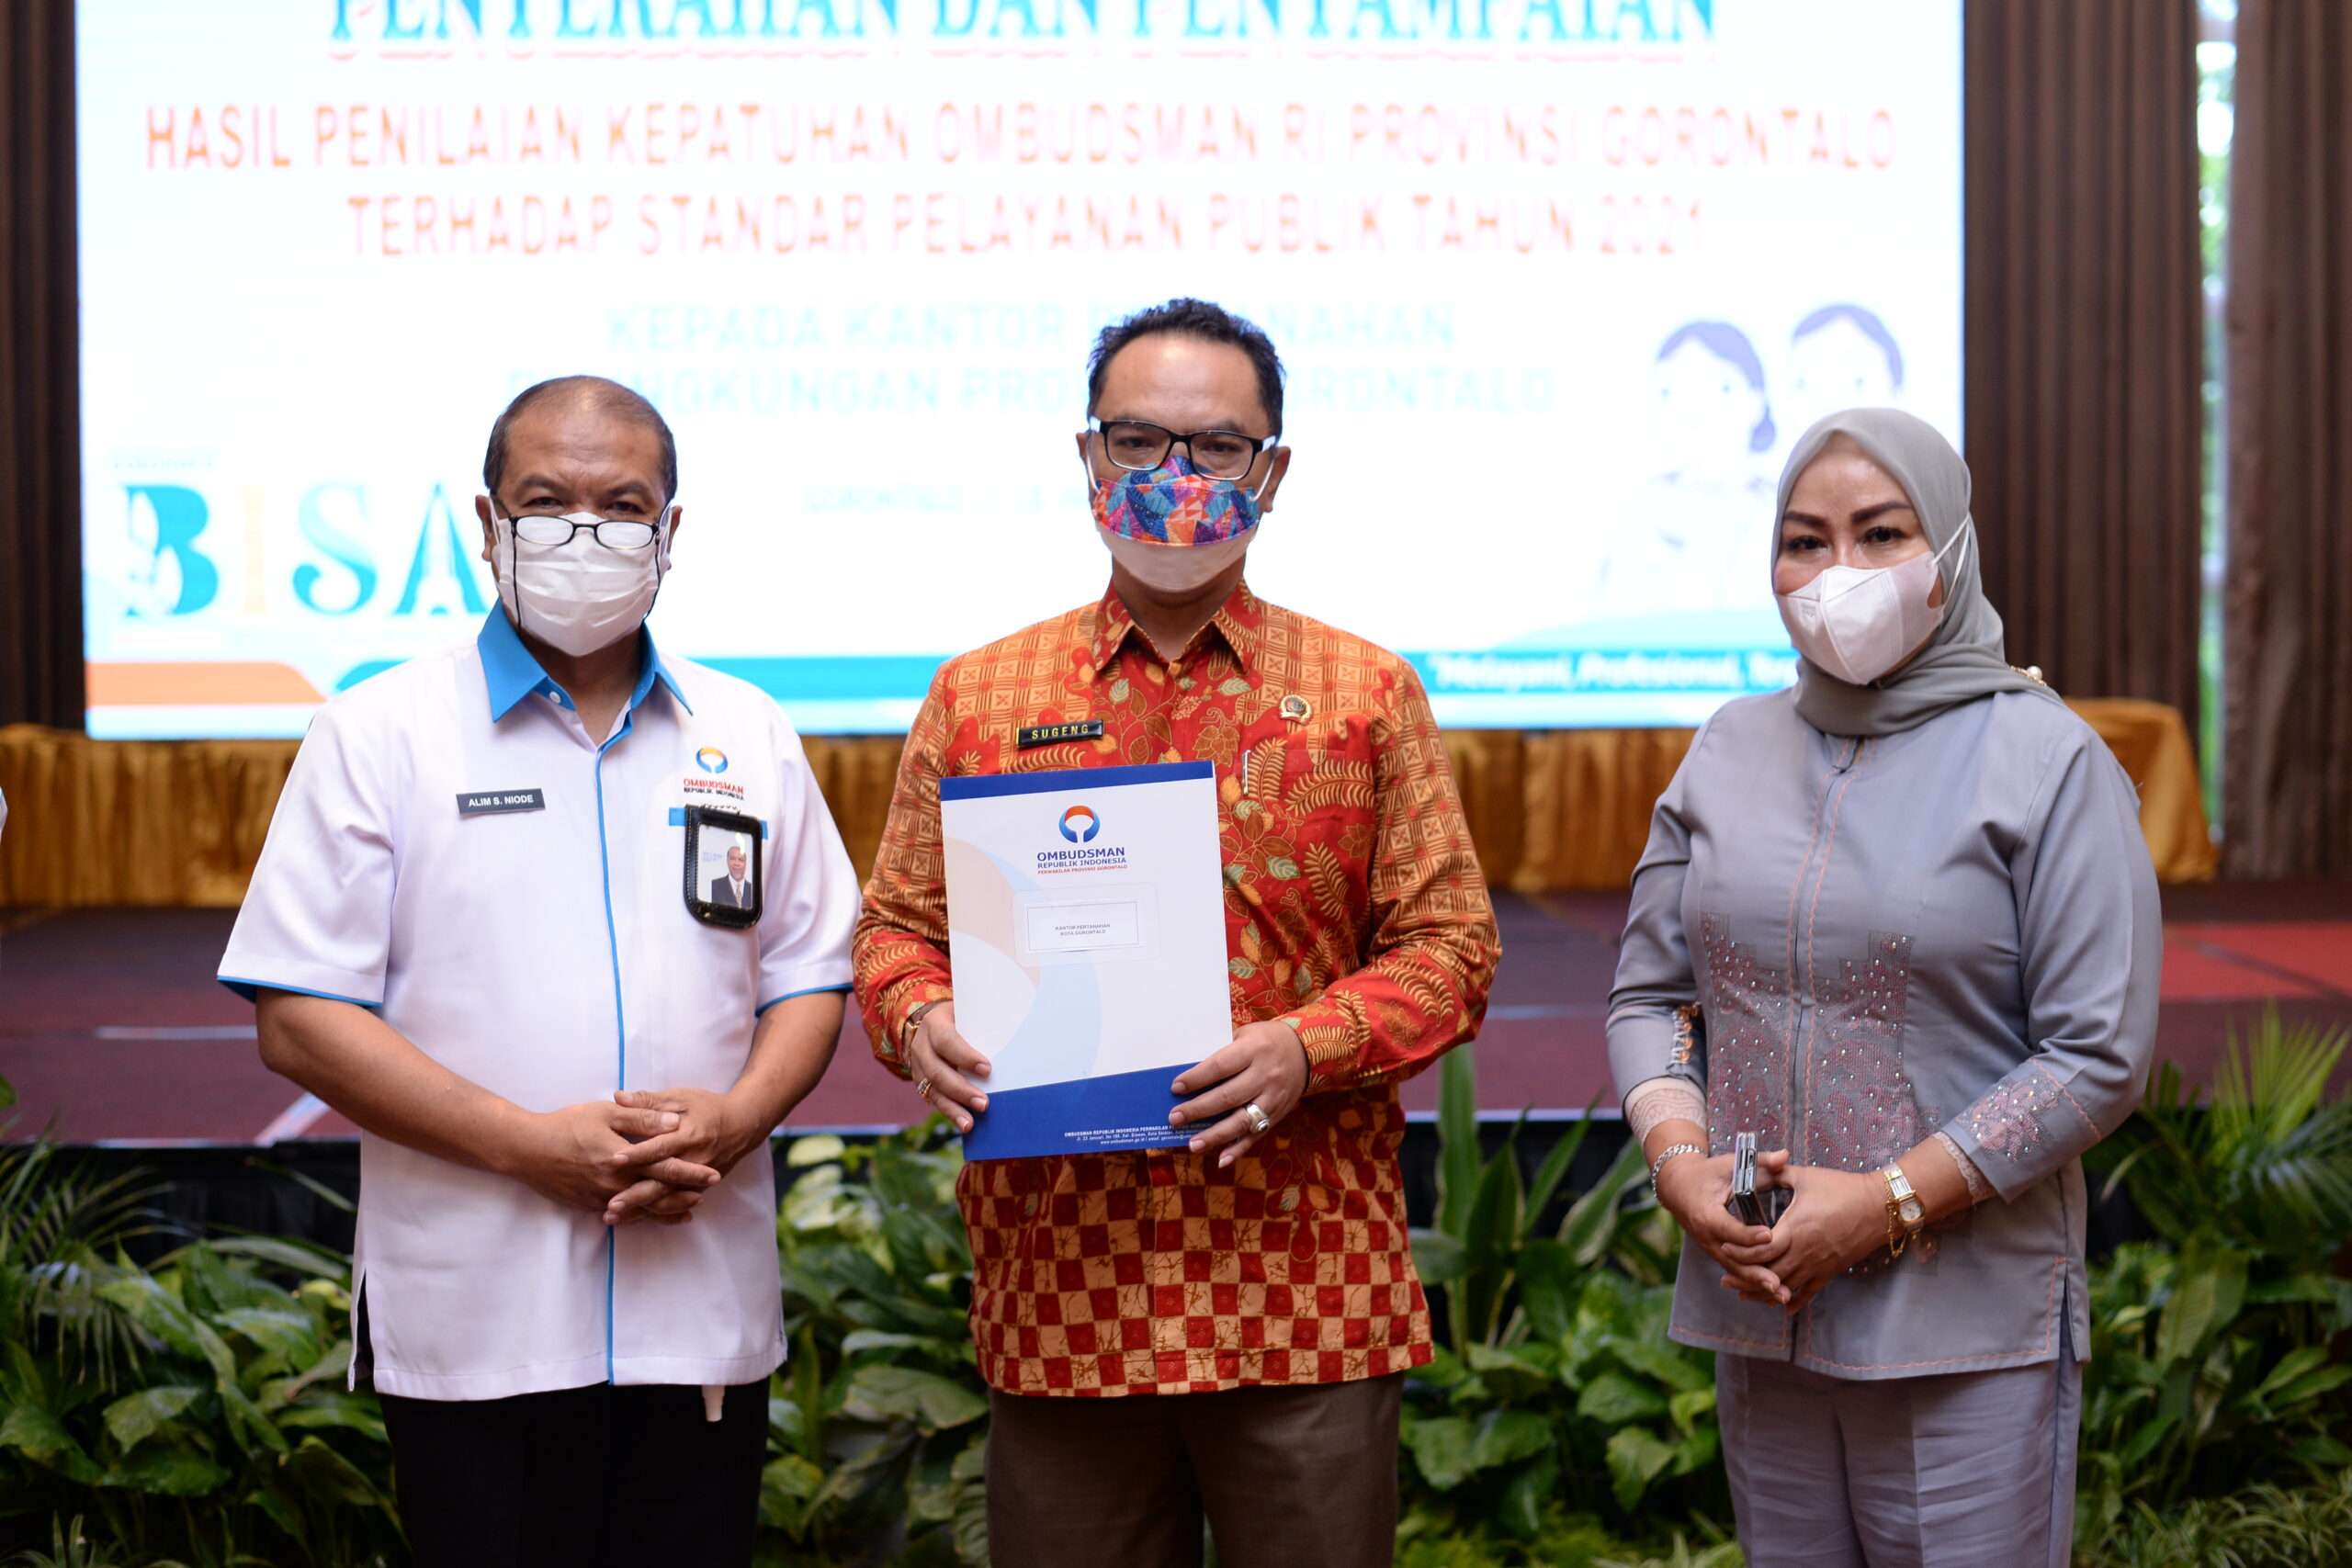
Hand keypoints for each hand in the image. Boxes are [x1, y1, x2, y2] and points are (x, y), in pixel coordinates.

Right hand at [505, 1101, 719, 1220]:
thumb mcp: (605, 1114)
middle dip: (686, 1194)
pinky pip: (622, 1214)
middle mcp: (615, 1184)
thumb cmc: (566, 1125)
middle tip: (709, 1192)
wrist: (527, 1150)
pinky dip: (641, 1215)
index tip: (713, 1173)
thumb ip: (642, 1117)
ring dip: (667, 1210)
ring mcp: (602, 1198)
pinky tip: (650, 1215)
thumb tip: (675, 1121)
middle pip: (658, 1194)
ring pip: (642, 1209)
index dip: (691, 1172)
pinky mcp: (589, 1205)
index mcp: (623, 1159)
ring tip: (689, 1210)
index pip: (665, 1168)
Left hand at [602, 1087, 758, 1226]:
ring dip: (640, 1209)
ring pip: (666, 1198)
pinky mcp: (699, 1187)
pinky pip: (675, 1204)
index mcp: (688, 1134)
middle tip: (611, 1205)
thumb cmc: (708, 1108)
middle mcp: (694, 1160)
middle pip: (662, 1181)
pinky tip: (634, 1220)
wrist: (743, 1126)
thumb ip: (648, 1101)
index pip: (660, 1147)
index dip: (638, 1153)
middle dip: (636, 1195)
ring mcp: (698, 1178)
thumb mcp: (681, 1098)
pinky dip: (653, 1214)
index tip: (614, 1160)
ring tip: (614, 1217)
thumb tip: (617, 1096)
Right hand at [906, 1002, 988, 1134]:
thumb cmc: (960, 1017)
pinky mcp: (922, 1083)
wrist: (928, 1023)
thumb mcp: (967, 1012)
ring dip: (953, 1109)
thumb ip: (983, 1024)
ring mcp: (918, 1067)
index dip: (965, 1057)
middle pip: (938, 1072)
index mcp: (934, 1024)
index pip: (947, 1041)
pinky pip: (934, 1100)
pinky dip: (950, 1113)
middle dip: (961, 1090)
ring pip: (933, 1091)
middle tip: (984, 1104)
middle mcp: (922, 1047)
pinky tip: (964, 1124)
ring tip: (970, 1124)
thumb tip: (1017, 1038)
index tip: (987, 1069)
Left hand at [1168, 1022, 1307, 1167]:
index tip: (1176, 1088)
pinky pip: (1257, 1135)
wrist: (1306, 1052)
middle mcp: (1265, 1075)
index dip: (1197, 1079)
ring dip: (1215, 1135)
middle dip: (1198, 1109)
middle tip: (1175, 1118)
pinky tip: (1221, 1159)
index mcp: (1254, 1050)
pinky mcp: (1277, 1115)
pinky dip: (1239, 1148)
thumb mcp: (1246, 1034)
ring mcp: (1273, 1098)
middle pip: (1227, 1096)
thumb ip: (1222, 1051)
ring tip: (1193, 1144)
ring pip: (1241, 1121)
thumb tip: (1189, 1073)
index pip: (1220, 1066)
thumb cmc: (1266, 1040)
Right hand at [1653, 1151, 1788, 1306]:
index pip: (1729, 1227)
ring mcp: (1710, 1247)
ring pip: (1734, 1270)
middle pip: (1732, 1259)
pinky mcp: (1717, 1253)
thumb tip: (1784, 1156)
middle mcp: (1707, 1236)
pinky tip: (1772, 1292)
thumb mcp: (1731, 1163)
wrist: (1679, 1187)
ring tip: (1781, 1294)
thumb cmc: (1709, 1174)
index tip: (1769, 1235)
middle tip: (1778, 1282)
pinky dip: (1752, 1282)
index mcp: (1707, 1213)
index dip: (1748, 1233)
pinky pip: (1734, 1271)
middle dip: (1756, 1272)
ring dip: (1757, 1284)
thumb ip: (1760, 1161)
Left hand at [1731, 1151, 1891, 1312]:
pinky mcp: (1831, 1272)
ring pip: (1785, 1287)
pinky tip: (1781, 1306)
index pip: (1761, 1249)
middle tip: (1725, 1280)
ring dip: (1763, 1293)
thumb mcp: (1806, 1176)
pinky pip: (1809, 1293)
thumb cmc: (1842, 1188)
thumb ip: (1778, 1173)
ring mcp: (1819, 1265)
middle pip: (1769, 1274)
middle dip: (1744, 1278)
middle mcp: (1805, 1252)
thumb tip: (1757, 1166)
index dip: (1740, 1252)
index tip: (1724, 1248)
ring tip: (1743, 1294)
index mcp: (1795, 1228)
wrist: (1879, 1207)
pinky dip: (1793, 1301)